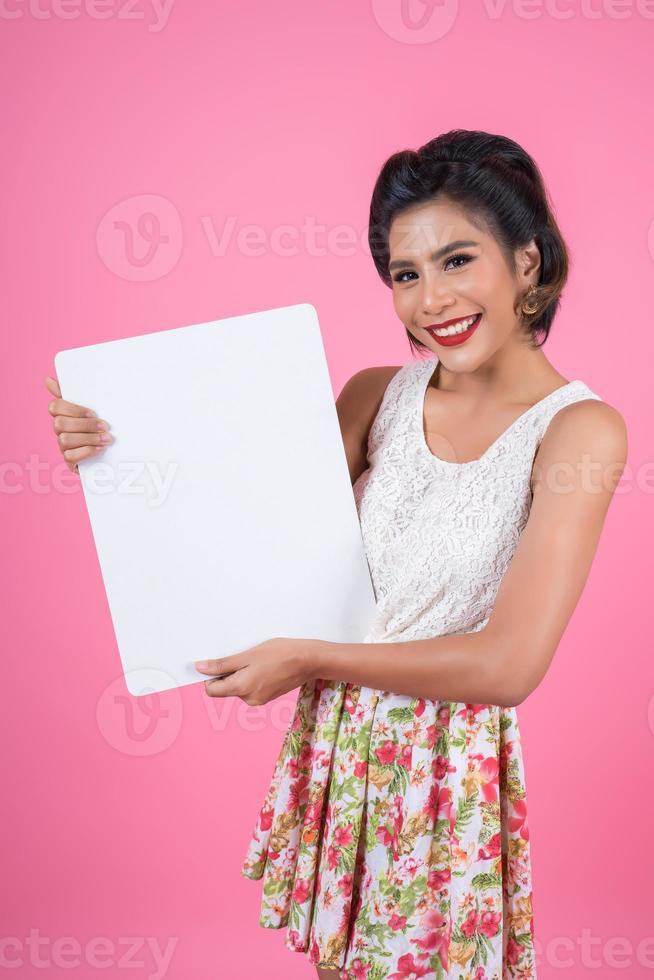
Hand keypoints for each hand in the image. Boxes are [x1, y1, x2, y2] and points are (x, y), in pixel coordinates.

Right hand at [45, 375, 112, 472]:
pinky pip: (70, 456)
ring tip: (106, 439)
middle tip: (105, 426)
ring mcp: (63, 446)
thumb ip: (74, 393)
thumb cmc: (99, 426)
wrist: (113, 452)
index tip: (93, 413)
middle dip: (85, 425)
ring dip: (89, 438)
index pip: (55, 407)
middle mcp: (60, 430)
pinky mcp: (69, 461)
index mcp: (64, 415)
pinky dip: (86, 452)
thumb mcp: (92, 408)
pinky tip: (100, 449)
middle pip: (60, 424)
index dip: (73, 409)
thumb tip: (48, 380)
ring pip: (65, 440)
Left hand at [194, 637, 321, 704]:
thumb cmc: (279, 654)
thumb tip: (200, 668)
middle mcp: (248, 699)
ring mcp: (259, 699)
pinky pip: (251, 688)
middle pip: (226, 688)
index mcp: (240, 688)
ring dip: (242, 674)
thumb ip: (222, 665)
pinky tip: (265, 666)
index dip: (210, 676)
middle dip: (229, 674)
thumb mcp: (247, 656)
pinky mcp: (268, 697)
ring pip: (239, 687)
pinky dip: (252, 677)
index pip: (211, 690)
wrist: (307, 660)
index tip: (216, 663)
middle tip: (243, 657)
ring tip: (257, 660)